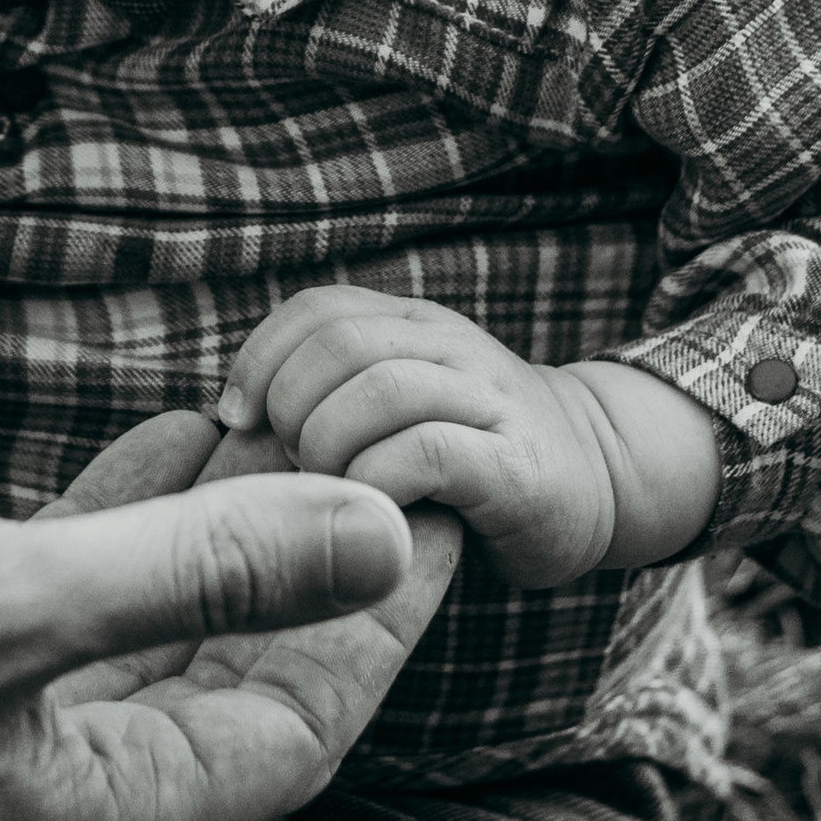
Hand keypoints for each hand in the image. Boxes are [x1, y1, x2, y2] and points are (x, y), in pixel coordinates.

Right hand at [35, 411, 458, 756]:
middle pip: (232, 672)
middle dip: (295, 553)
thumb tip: (376, 540)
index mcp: (102, 818)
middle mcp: (65, 790)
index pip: (297, 730)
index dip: (376, 625)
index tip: (430, 513)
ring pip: (150, 621)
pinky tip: (169, 437)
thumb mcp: (5, 612)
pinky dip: (126, 516)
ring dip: (213, 522)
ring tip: (274, 422)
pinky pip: (71, 592)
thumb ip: (196, 577)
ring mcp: (0, 730)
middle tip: (355, 445)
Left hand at [218, 286, 655, 586]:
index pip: (314, 308)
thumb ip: (322, 390)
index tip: (235, 420)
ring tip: (328, 487)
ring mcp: (486, 400)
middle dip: (289, 406)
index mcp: (408, 324)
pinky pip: (425, 451)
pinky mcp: (513, 467)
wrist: (595, 480)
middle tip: (288, 463)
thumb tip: (225, 415)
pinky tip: (371, 511)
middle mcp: (448, 346)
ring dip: (328, 445)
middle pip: (336, 342)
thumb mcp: (389, 403)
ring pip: (378, 388)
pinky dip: (376, 483)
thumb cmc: (460, 456)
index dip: (260, 359)